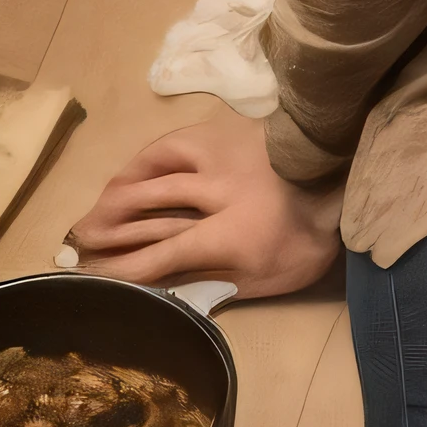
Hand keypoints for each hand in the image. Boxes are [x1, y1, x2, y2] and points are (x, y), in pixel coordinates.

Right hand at [65, 119, 343, 298]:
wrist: (347, 175)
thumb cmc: (310, 238)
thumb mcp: (273, 279)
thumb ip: (222, 285)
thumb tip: (173, 292)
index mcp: (233, 233)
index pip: (165, 254)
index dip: (127, 268)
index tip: (94, 277)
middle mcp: (218, 192)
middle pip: (149, 208)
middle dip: (108, 227)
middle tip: (79, 240)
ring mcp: (219, 157)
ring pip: (155, 171)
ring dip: (118, 193)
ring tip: (95, 210)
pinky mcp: (223, 134)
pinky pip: (173, 143)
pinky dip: (145, 160)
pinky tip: (130, 173)